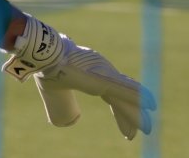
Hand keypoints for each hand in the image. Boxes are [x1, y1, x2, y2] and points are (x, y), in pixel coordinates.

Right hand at [2, 14, 155, 139]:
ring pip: (126, 98)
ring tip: (149, 128)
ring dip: (135, 114)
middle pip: (121, 98)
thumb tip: (37, 88)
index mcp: (92, 75)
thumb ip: (50, 84)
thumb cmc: (45, 67)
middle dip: (129, 116)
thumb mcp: (51, 82)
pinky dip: (139, 98)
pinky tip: (151, 106)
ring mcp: (105, 76)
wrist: (45, 55)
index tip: (125, 128)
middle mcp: (103, 74)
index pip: (111, 95)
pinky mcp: (105, 79)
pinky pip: (126, 91)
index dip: (119, 112)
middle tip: (136, 133)